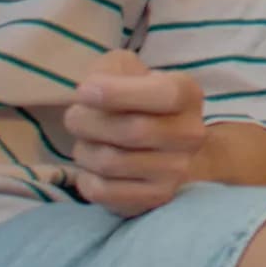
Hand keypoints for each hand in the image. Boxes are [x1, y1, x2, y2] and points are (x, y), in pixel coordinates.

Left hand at [65, 49, 205, 215]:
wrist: (158, 145)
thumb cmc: (132, 100)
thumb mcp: (125, 70)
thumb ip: (110, 69)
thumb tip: (93, 90)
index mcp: (188, 94)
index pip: (163, 95)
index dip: (118, 93)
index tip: (84, 91)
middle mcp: (191, 134)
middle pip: (131, 130)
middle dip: (88, 122)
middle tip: (75, 117)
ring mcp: (177, 170)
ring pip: (111, 162)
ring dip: (84, 150)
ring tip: (87, 142)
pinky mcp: (156, 197)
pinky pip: (104, 191)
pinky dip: (86, 178)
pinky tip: (93, 168)